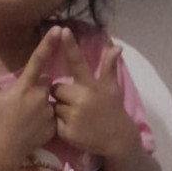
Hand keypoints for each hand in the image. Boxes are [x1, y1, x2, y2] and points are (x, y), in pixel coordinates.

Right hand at [0, 26, 60, 163]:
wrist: (2, 151)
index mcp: (24, 86)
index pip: (39, 60)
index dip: (49, 43)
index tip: (59, 29)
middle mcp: (40, 96)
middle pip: (47, 81)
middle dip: (39, 85)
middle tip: (24, 99)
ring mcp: (48, 112)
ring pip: (50, 99)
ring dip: (42, 102)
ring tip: (27, 116)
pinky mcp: (53, 126)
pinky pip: (53, 116)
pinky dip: (46, 118)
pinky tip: (33, 126)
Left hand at [51, 28, 135, 156]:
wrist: (117, 140)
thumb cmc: (112, 110)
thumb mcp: (112, 89)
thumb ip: (109, 68)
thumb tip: (116, 46)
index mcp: (91, 86)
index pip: (78, 62)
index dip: (70, 46)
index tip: (63, 30)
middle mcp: (82, 99)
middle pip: (56, 89)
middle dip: (62, 95)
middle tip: (75, 103)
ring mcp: (74, 116)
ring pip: (54, 106)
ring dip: (61, 110)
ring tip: (77, 116)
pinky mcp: (67, 132)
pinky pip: (54, 123)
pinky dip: (61, 125)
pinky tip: (74, 127)